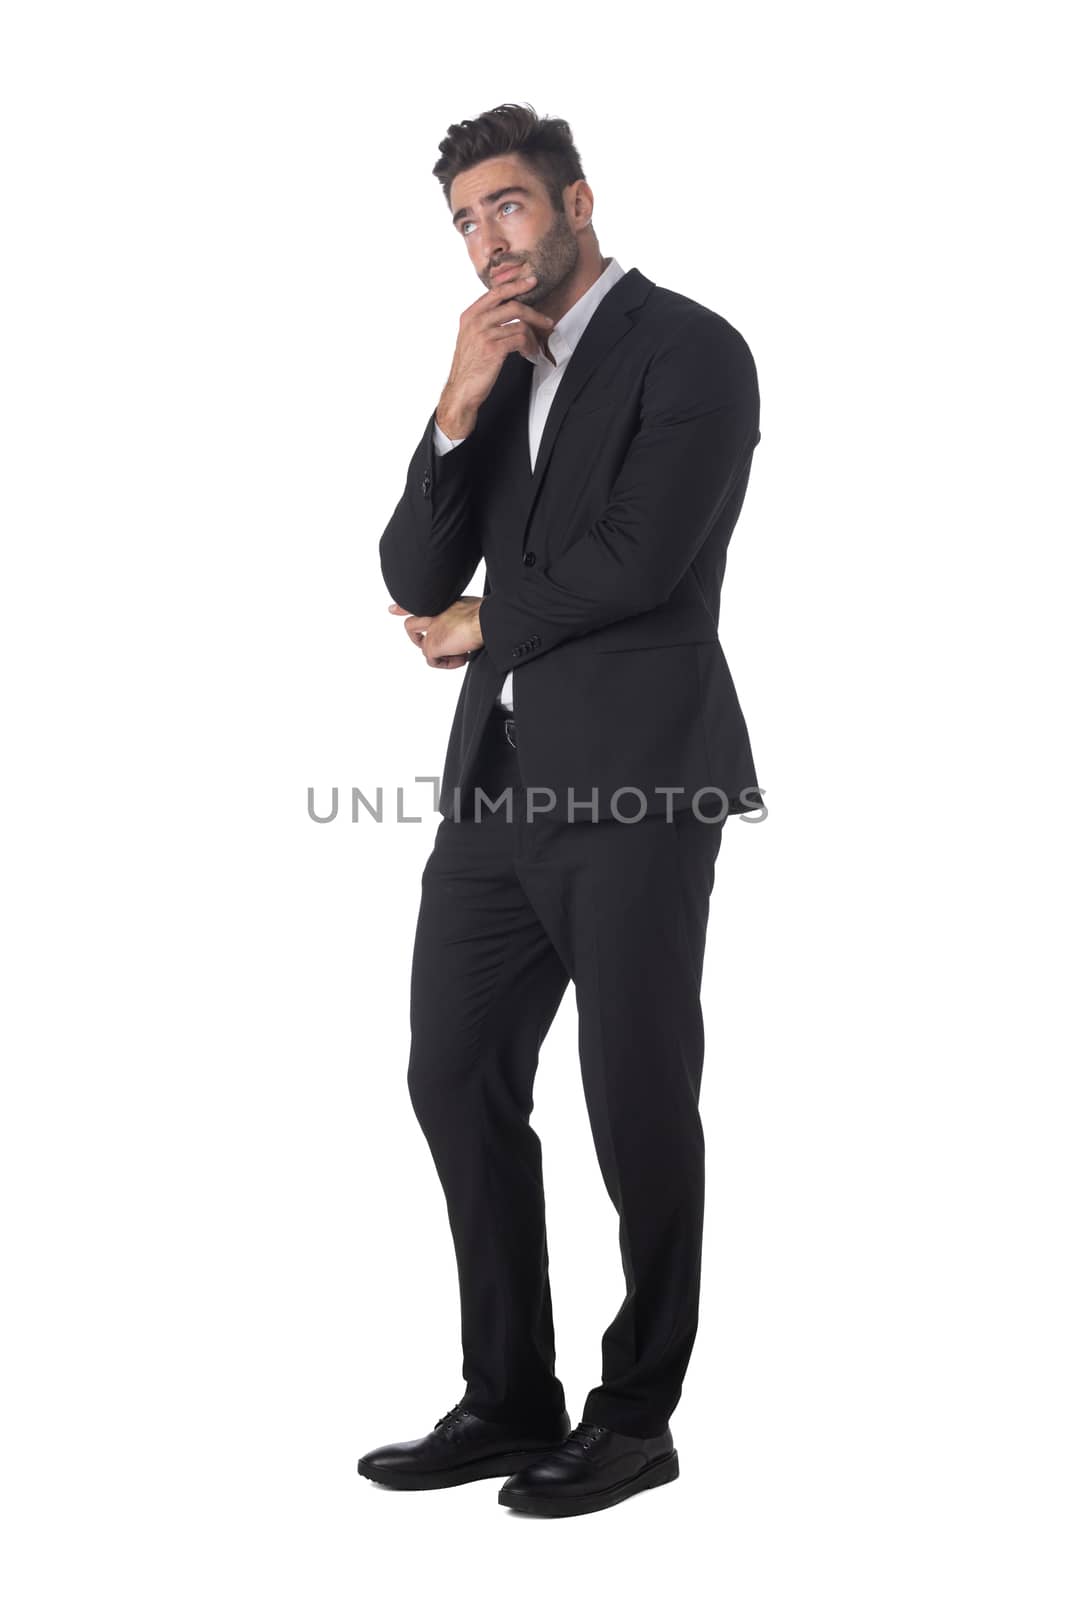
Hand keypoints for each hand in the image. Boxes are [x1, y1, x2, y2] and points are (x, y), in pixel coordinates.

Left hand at [388, 598, 482, 668]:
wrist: (483, 620)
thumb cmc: (483, 613)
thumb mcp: (469, 607)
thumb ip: (461, 614)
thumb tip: (467, 627)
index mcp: (441, 603)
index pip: (418, 603)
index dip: (403, 608)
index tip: (392, 609)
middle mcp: (432, 615)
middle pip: (411, 625)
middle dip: (415, 637)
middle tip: (426, 644)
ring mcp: (430, 631)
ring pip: (426, 649)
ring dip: (444, 655)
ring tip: (460, 652)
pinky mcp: (432, 645)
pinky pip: (433, 661)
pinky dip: (448, 663)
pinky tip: (462, 657)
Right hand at [436, 268, 555, 435]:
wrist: (461, 391)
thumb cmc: (469, 367)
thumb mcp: (471, 339)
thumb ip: (484, 322)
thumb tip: (509, 312)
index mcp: (469, 315)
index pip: (496, 292)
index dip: (516, 285)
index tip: (531, 282)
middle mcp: (475, 321)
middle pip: (513, 306)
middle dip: (534, 314)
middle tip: (547, 321)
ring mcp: (483, 334)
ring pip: (520, 324)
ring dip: (532, 337)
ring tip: (535, 347)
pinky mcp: (493, 348)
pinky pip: (520, 339)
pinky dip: (529, 346)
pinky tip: (528, 353)